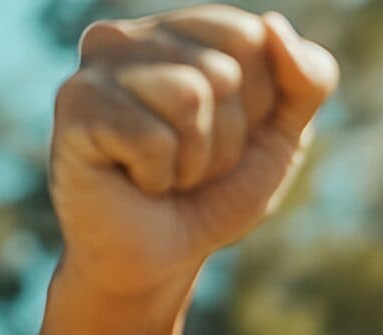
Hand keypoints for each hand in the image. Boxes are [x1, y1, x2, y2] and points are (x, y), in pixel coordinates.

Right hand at [51, 6, 339, 298]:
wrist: (160, 262)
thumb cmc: (214, 194)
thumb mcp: (283, 136)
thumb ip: (308, 78)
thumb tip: (274, 24)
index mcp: (178, 31)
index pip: (249, 36)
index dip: (256, 103)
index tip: (225, 135)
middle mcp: (129, 36)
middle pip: (222, 69)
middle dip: (225, 137)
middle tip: (191, 164)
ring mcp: (96, 67)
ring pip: (189, 94)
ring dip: (194, 158)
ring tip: (165, 173)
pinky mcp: (74, 106)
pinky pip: (152, 135)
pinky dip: (159, 175)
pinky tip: (135, 181)